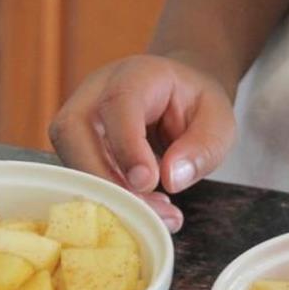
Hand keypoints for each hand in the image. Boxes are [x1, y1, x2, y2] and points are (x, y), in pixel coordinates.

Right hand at [50, 54, 235, 231]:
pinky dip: (108, 197)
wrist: (177, 94)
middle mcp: (96, 91)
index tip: (148, 182)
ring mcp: (80, 117)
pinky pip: (78, 173)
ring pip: (70, 158)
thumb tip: (171, 178)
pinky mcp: (76, 144)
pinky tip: (144, 208)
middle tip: (148, 210)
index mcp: (136, 75)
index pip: (118, 104)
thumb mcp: (219, 120)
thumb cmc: (195, 103)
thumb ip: (203, 146)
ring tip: (155, 214)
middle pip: (72, 131)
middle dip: (104, 179)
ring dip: (108, 194)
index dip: (127, 146)